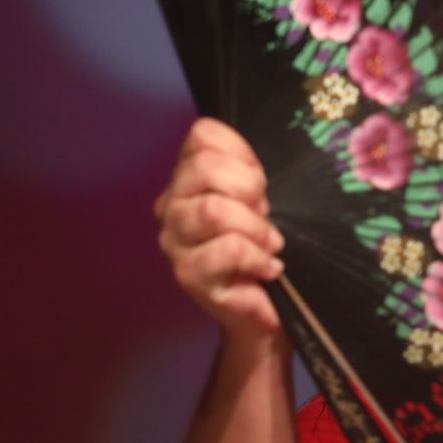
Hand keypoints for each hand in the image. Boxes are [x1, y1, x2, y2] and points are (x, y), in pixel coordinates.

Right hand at [156, 118, 285, 337]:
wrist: (270, 307)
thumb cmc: (267, 247)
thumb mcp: (263, 200)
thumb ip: (251, 172)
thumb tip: (254, 165)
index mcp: (188, 177)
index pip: (203, 135)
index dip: (242, 154)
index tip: (261, 184)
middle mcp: (172, 204)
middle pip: (205, 168)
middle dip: (250, 190)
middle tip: (266, 217)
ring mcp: (175, 240)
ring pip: (214, 210)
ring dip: (256, 228)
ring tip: (269, 245)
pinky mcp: (188, 274)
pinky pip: (228, 249)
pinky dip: (258, 258)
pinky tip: (268, 269)